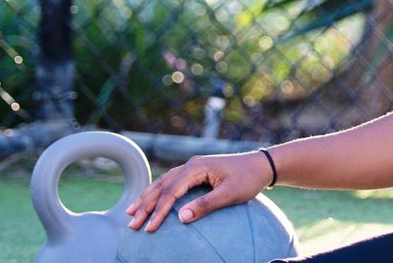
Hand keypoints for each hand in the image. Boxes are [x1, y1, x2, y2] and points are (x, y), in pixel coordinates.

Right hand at [123, 150, 274, 231]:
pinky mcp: (195, 172)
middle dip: (145, 205)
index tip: (149, 227)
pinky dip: (158, 193)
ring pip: (163, 183)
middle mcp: (190, 165)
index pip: (171, 191)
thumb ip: (206, 205)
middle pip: (161, 186)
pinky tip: (151, 203)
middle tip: (131, 222)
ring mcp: (192, 167)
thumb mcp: (230, 194)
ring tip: (131, 212)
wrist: (261, 164)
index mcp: (196, 167)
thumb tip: (181, 217)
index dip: (159, 210)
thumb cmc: (248, 179)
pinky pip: (171, 182)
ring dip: (147, 198)